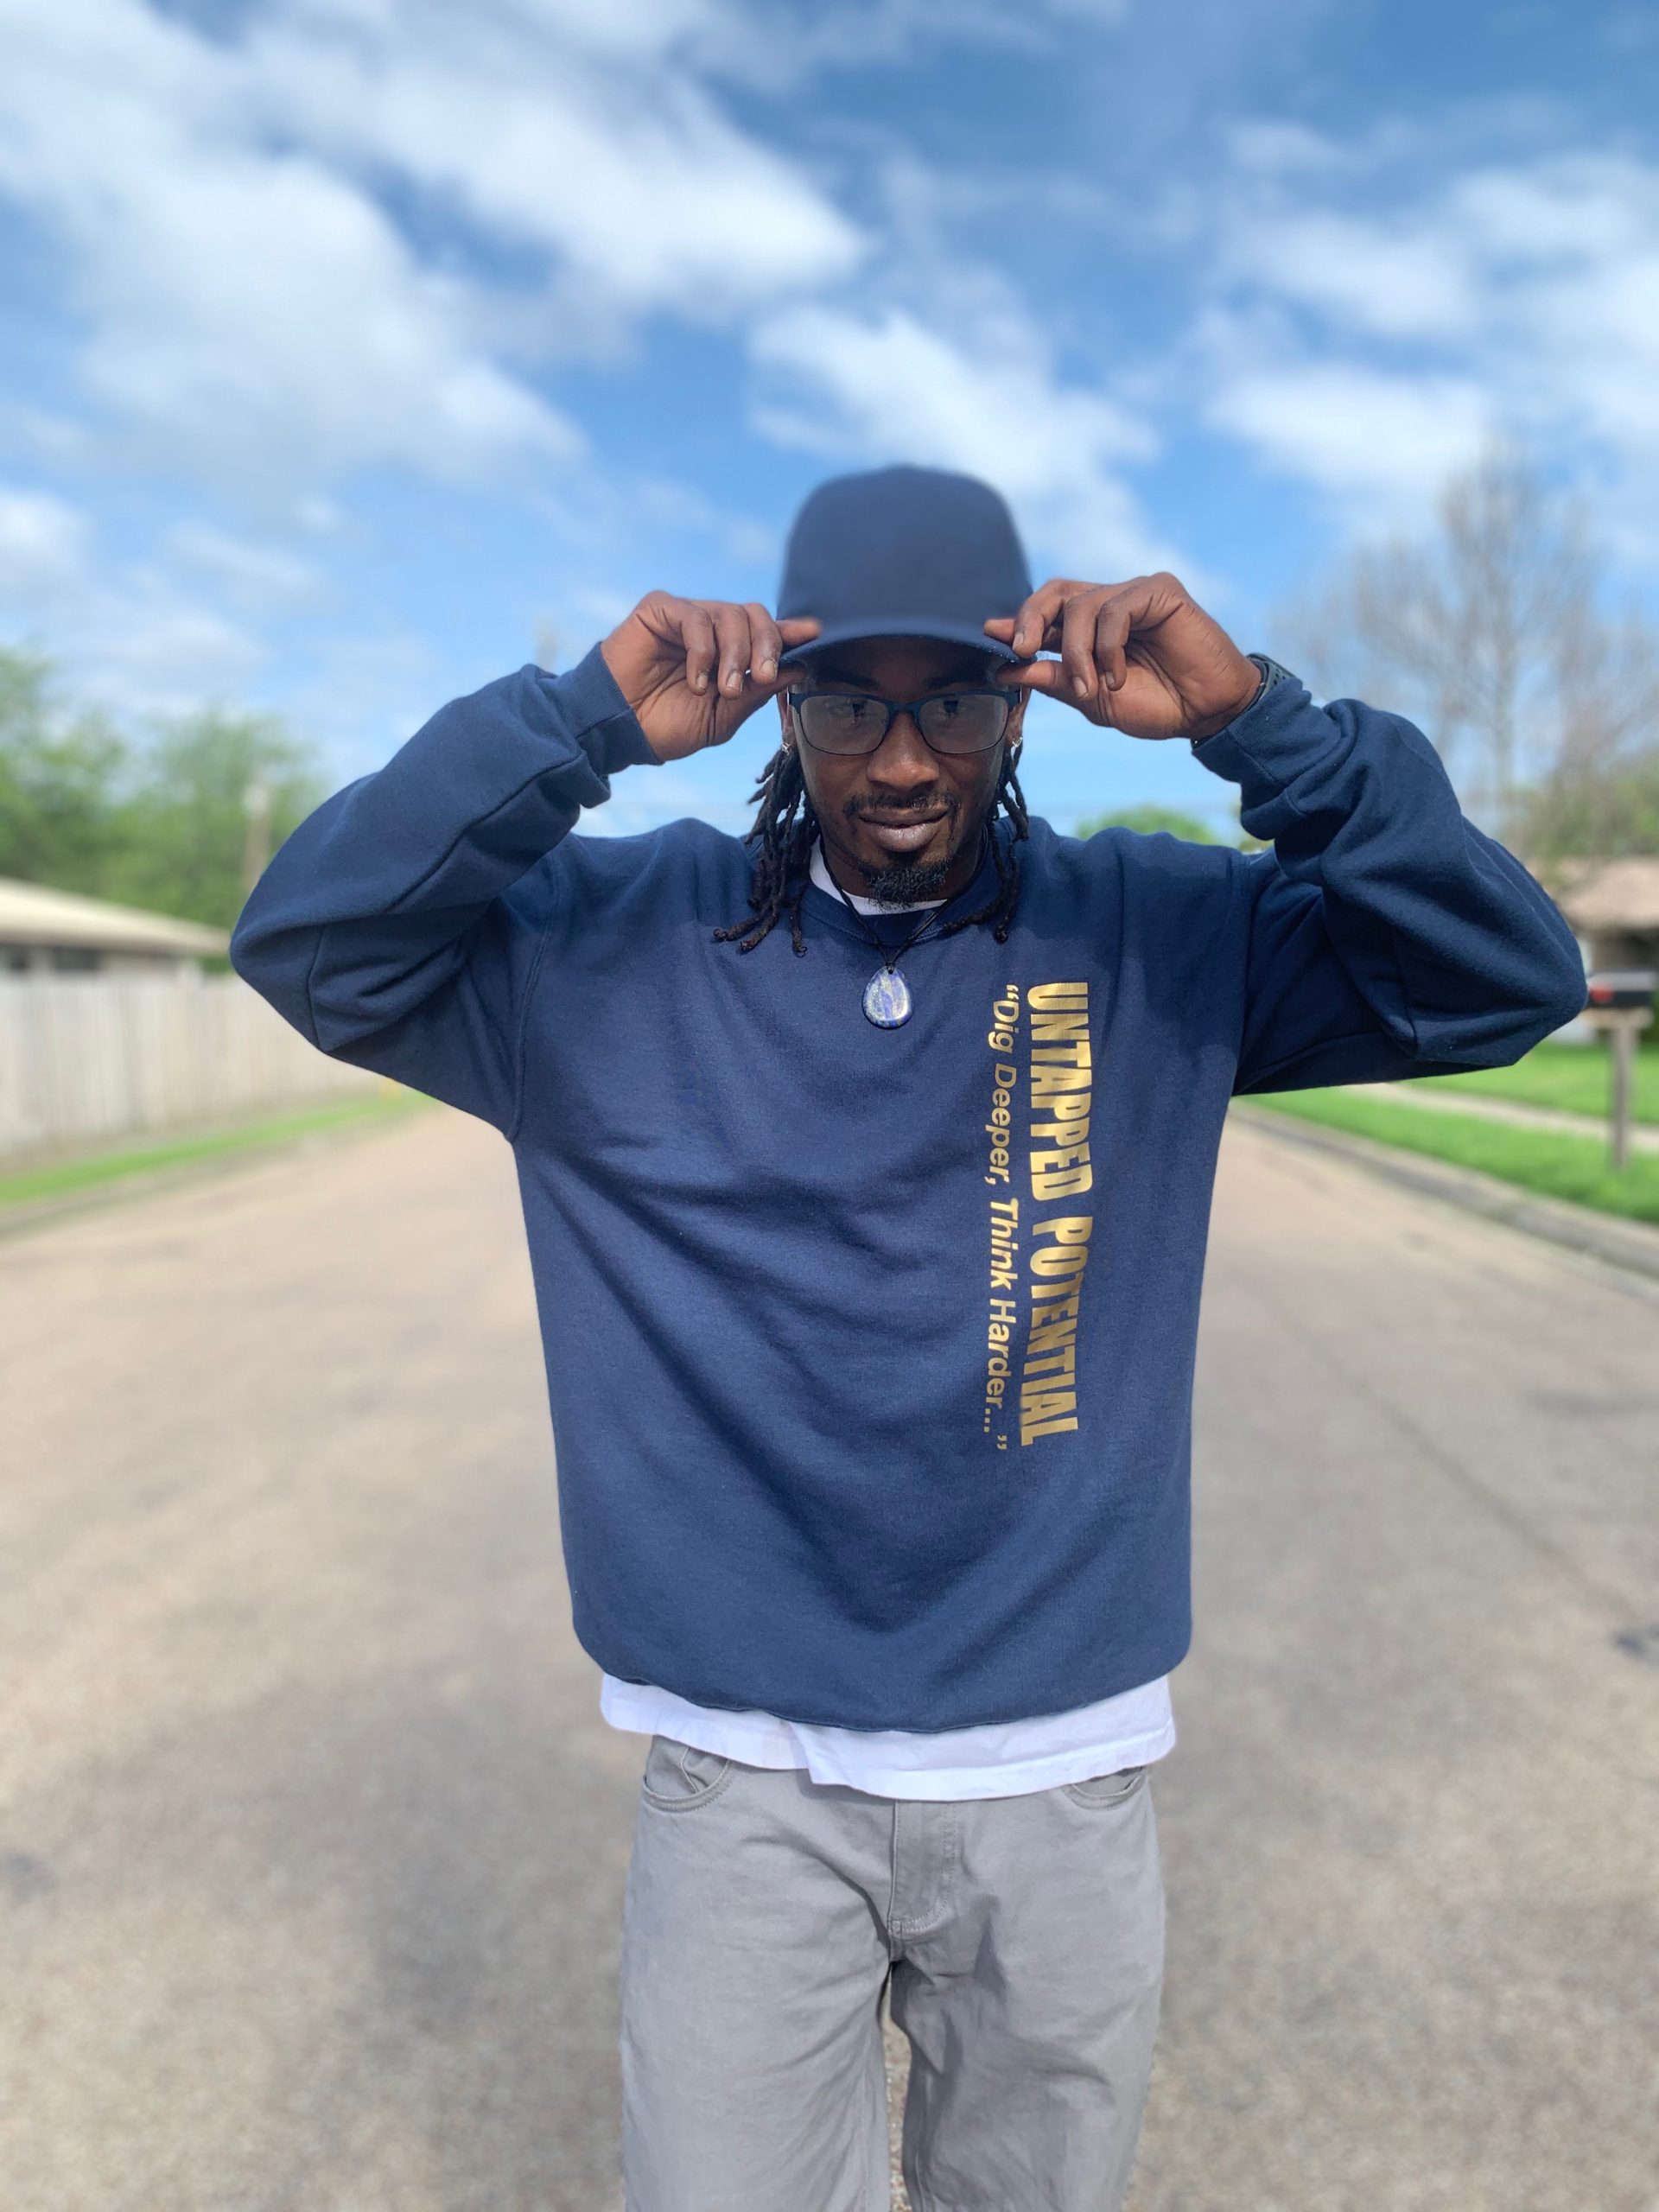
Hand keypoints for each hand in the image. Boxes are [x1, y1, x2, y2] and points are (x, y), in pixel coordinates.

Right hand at [600, 594, 820, 762]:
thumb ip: (758, 690)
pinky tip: (698, 681)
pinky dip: (703, 650)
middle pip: (755, 616)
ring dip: (735, 655)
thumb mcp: (725, 716)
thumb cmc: (668, 726)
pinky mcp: (659, 610)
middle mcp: (712, 630)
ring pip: (730, 614)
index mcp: (730, 653)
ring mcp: (686, 616)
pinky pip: (696, 617)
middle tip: (760, 676)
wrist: (621, 732)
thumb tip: (798, 666)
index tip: (813, 633)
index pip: (766, 633)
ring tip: (723, 690)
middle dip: (766, 646)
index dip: (790, 631)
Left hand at [985, 573, 1261, 741]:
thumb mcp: (1093, 699)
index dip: (1016, 622)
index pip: (1045, 614)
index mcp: (1090, 629)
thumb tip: (1007, 670)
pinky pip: (1115, 609)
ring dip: (1077, 653)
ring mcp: (1134, 594)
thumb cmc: (1157, 705)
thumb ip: (1054, 680)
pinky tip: (1118, 675)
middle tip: (1022, 650)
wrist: (1207, 712)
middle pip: (1054, 593)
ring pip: (1081, 606)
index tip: (989, 635)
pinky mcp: (1159, 590)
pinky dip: (1107, 647)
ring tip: (1091, 688)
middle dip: (1030, 619)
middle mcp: (1109, 605)